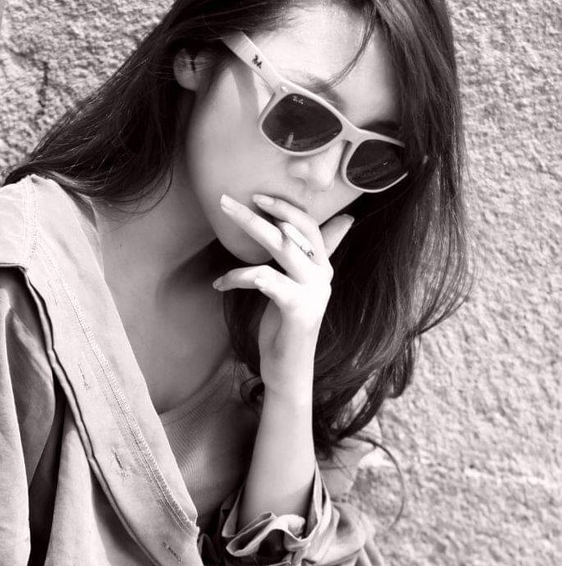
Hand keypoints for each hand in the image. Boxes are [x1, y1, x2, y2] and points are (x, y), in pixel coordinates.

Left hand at [213, 193, 352, 398]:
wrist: (289, 370)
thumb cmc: (286, 326)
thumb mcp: (297, 285)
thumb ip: (311, 255)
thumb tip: (344, 221)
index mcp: (322, 267)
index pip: (309, 225)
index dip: (285, 207)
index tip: (257, 195)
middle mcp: (322, 276)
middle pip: (292, 231)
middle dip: (258, 212)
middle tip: (226, 200)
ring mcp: (313, 292)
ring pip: (281, 248)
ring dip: (248, 232)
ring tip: (221, 223)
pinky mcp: (298, 310)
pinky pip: (266, 280)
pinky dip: (239, 276)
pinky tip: (221, 283)